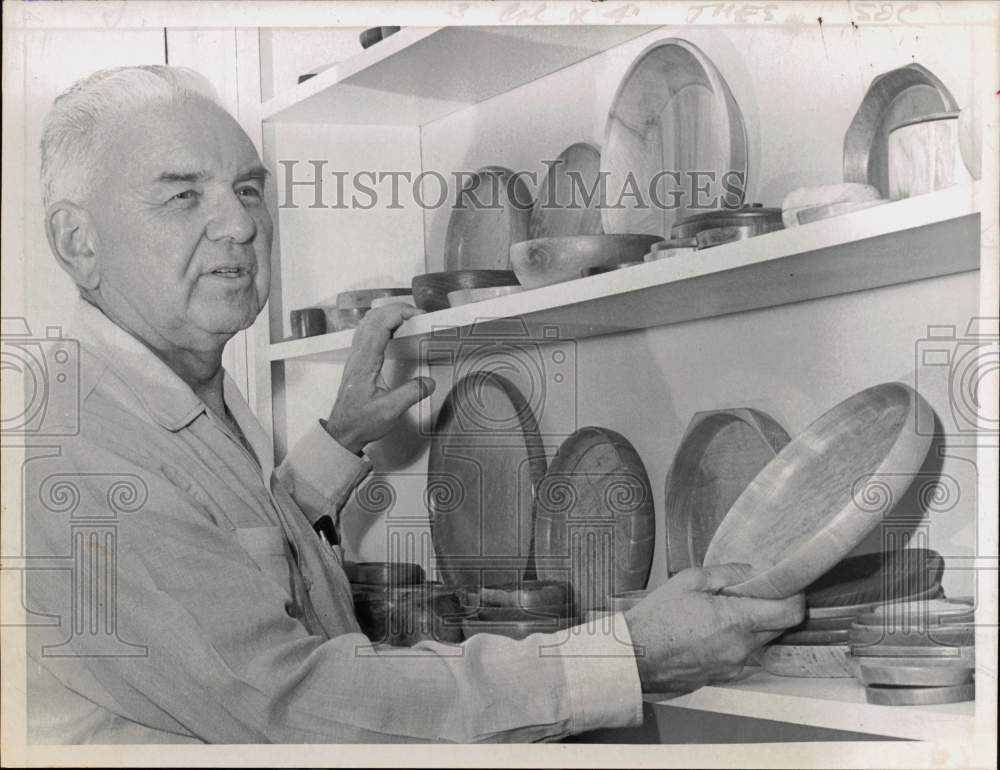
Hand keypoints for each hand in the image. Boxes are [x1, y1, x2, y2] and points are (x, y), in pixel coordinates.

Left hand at [324, 304, 435, 453]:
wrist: (343, 432)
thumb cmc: (359, 422)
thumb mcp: (389, 411)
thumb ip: (410, 394)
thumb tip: (428, 381)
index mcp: (365, 362)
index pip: (379, 325)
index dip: (399, 313)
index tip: (416, 314)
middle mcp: (358, 356)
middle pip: (373, 318)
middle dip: (396, 309)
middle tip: (416, 314)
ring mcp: (356, 357)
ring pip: (368, 322)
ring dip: (388, 314)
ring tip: (407, 318)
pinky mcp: (358, 361)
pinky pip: (367, 332)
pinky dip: (382, 323)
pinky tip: (392, 330)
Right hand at [623, 564, 804, 692]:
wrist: (634, 656)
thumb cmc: (655, 619)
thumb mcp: (689, 580)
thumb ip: (729, 573)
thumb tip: (755, 570)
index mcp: (735, 620)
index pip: (790, 612)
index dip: (794, 596)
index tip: (786, 586)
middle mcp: (741, 647)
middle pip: (779, 626)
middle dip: (771, 607)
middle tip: (749, 593)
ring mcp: (734, 665)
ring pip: (760, 640)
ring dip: (751, 624)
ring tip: (720, 612)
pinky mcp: (724, 675)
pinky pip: (742, 654)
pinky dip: (736, 640)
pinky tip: (710, 630)